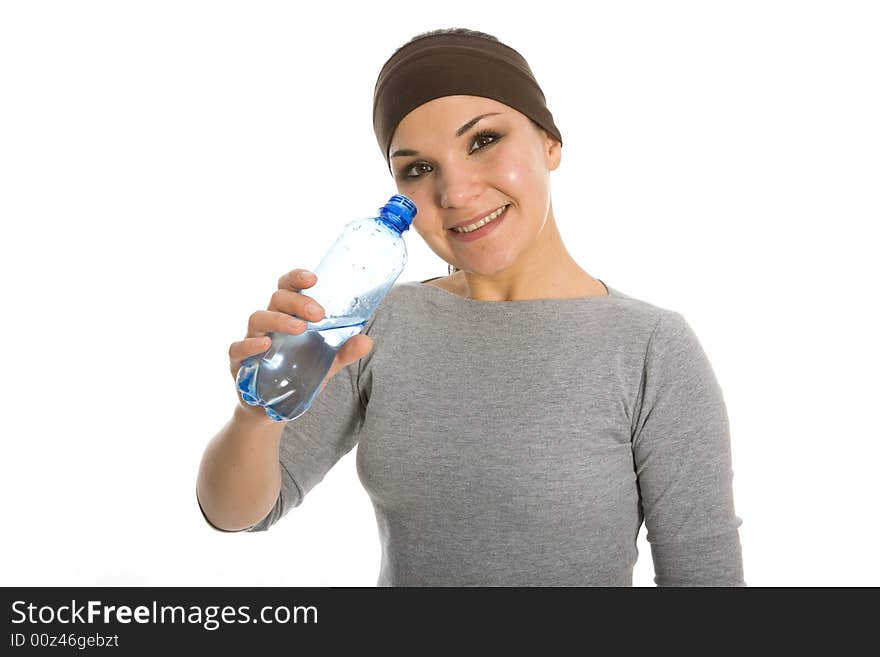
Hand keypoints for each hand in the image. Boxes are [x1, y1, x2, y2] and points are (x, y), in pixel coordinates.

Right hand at [227, 269, 373, 420]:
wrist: (273, 409)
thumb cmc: (297, 375)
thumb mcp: (325, 363)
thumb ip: (344, 352)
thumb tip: (367, 341)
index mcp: (288, 315)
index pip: (287, 288)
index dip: (296, 278)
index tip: (313, 278)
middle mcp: (269, 323)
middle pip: (276, 299)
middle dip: (297, 302)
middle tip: (319, 313)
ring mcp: (251, 340)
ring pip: (258, 318)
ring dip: (279, 320)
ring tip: (300, 328)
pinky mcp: (239, 362)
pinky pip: (238, 348)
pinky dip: (250, 344)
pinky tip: (265, 345)